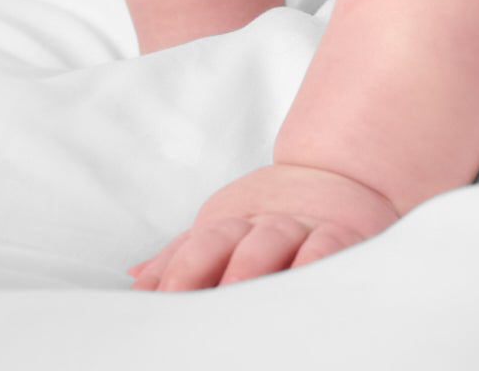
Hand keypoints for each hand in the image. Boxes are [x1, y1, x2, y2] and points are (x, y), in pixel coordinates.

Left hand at [127, 162, 400, 290]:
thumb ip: (182, 256)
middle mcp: (264, 223)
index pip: (200, 246)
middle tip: (194, 308)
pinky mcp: (343, 233)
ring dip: (256, 267)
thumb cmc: (272, 213)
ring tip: (238, 295)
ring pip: (277, 241)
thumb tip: (135, 280)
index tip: (161, 302)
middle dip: (212, 271)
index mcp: (231, 223)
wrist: (340, 171)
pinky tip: (301, 284)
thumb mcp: (224, 225)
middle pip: (233, 242)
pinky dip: (314, 264)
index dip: (179, 272)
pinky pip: (328, 247)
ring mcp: (302, 226)